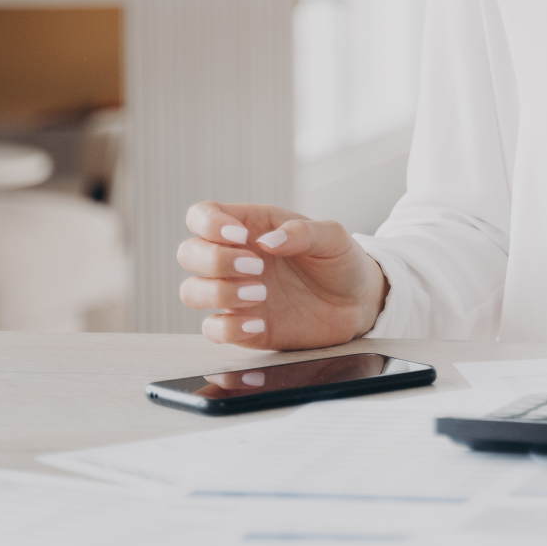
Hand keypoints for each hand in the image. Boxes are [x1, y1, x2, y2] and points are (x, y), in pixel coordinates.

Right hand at [176, 201, 389, 350]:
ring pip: (191, 291)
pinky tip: (259, 323)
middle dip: (214, 260)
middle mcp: (235, 259)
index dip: (208, 223)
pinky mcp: (243, 328)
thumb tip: (267, 241)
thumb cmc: (340, 261)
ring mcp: (235, 294)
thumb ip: (303, 232)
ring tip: (259, 294)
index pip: (202, 215)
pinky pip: (213, 330)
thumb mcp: (332, 237)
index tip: (239, 236)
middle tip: (256, 267)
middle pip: (188, 253)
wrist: (358, 303)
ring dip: (217, 292)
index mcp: (251, 227)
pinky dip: (228, 328)